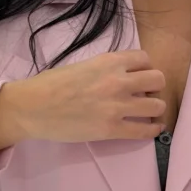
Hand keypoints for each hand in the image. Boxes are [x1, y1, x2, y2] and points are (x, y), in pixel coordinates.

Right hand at [0, 51, 165, 157]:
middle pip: (157, 80)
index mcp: (109, 61)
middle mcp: (118, 81)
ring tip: (149, 112)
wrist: (32, 107)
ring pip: (157, 105)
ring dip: (156, 108)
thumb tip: (122, 76)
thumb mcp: (83, 65)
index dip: (145, 68)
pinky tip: (154, 128)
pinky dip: (154, 129)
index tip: (141, 76)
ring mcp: (116, 106)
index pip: (144, 59)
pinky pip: (144, 130)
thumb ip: (105, 68)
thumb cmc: (51, 84)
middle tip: (146, 94)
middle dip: (155, 86)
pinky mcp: (111, 129)